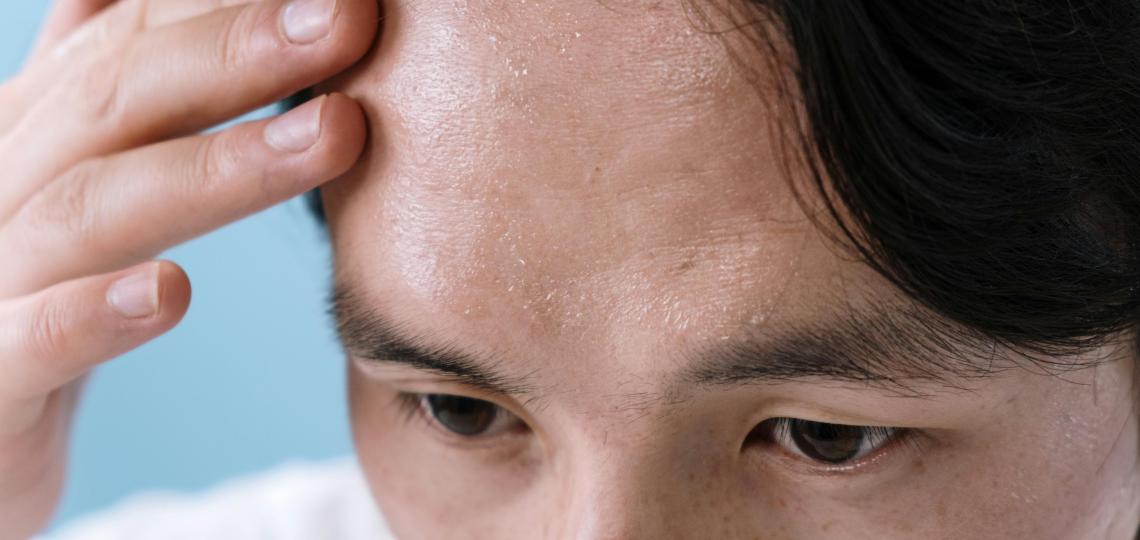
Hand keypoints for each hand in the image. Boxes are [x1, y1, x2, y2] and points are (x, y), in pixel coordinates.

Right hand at [0, 1, 377, 536]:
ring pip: (93, 209)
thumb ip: (99, 87)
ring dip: (215, 168)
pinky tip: (173, 292)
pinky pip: (33, 342)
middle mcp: (3, 183)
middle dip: (238, 52)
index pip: (132, 39)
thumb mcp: (66, 173)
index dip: (228, 3)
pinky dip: (95, 313)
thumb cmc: (30, 288)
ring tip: (333, 133)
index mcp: (34, 129)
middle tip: (350, 17)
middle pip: (119, 100)